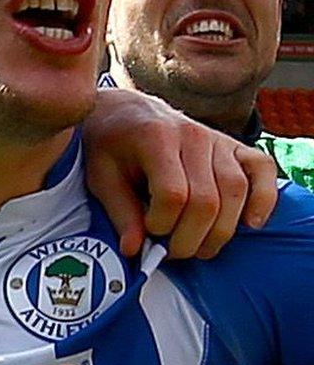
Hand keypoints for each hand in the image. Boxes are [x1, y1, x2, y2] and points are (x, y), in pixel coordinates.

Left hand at [82, 86, 275, 258]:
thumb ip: (119, 212)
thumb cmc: (111, 145)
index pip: (172, 194)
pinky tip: (251, 223)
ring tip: (199, 247)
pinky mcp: (235, 145)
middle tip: (172, 252)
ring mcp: (217, 139)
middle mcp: (192, 135)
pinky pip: (262, 169)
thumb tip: (133, 250)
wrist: (128, 112)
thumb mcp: (101, 176)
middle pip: (207, 199)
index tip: (148, 232)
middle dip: (191, 237)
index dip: (162, 224)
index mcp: (155, 138)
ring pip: (235, 191)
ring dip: (220, 231)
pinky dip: (264, 198)